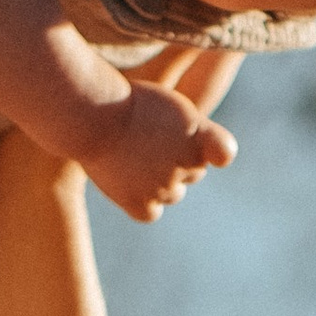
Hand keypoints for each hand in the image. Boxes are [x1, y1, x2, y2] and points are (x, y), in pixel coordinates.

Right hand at [80, 81, 237, 226]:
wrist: (92, 114)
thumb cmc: (128, 103)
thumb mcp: (171, 106)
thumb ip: (198, 132)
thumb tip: (219, 158)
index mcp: (199, 134)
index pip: (224, 152)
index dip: (214, 149)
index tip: (209, 147)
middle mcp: (187, 164)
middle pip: (192, 173)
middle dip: (178, 160)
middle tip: (149, 141)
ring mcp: (164, 187)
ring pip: (173, 194)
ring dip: (159, 181)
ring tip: (134, 157)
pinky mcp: (139, 203)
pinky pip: (151, 212)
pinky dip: (143, 203)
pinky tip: (129, 182)